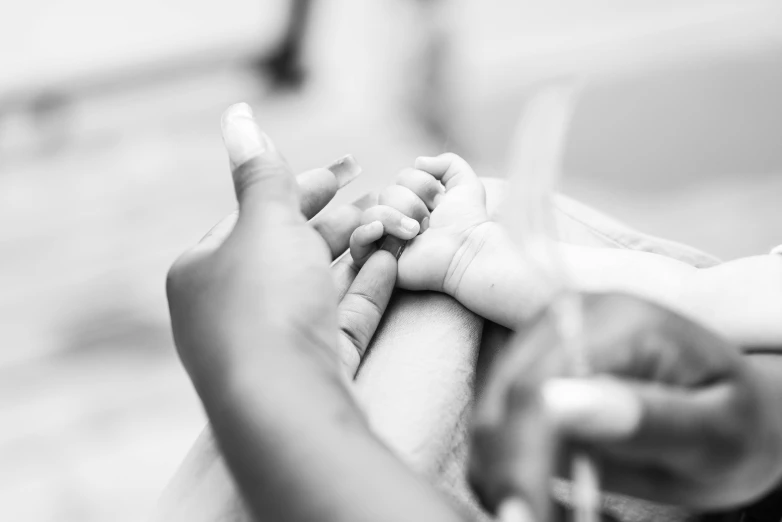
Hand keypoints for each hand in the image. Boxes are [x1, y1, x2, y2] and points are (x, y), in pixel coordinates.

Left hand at [168, 104, 396, 386]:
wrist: (284, 403)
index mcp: (204, 269)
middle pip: (292, 250)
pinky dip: (367, 287)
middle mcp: (232, 307)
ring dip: (358, 251)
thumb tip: (238, 115)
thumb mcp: (265, 222)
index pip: (256, 215)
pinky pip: (342, 317)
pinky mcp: (312, 366)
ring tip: (394, 222)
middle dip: (340, 219)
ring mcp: (274, 342)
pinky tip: (393, 262)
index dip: (304, 187)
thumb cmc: (264, 304)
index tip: (351, 168)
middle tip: (381, 195)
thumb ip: (261, 172)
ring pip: (321, 284)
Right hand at [350, 153, 491, 292]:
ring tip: (417, 233)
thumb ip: (448, 162)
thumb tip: (418, 161)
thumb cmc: (469, 222)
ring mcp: (388, 239)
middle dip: (411, 204)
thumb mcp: (465, 183)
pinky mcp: (379, 260)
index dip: (422, 185)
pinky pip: (355, 240)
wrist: (467, 251)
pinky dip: (364, 232)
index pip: (402, 178)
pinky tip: (381, 230)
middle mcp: (400, 218)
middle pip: (387, 193)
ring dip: (396, 218)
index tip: (441, 202)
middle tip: (430, 223)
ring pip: (372, 212)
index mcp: (416, 202)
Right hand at [470, 292, 781, 510]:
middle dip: (508, 475)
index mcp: (617, 322)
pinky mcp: (533, 371)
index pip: (538, 388)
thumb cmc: (740, 419)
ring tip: (557, 514)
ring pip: (488, 418)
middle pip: (500, 403)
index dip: (520, 455)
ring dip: (506, 477)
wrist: (739, 409)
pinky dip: (512, 470)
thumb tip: (557, 408)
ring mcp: (545, 342)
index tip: (524, 516)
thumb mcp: (718, 430)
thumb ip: (647, 417)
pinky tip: (550, 494)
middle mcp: (566, 319)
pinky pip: (499, 426)